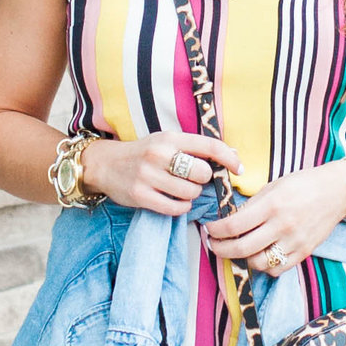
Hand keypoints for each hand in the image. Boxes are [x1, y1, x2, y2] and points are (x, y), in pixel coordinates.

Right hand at [83, 126, 240, 212]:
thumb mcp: (167, 142)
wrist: (106, 164)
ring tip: (181, 190)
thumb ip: (196, 148)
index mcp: (170, 138)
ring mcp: (148, 175)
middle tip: (194, 180)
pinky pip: (175, 208)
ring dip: (192, 195)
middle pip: (202, 173)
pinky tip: (174, 200)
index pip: (209, 146)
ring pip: (190, 193)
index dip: (229, 158)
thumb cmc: (144, 154)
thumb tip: (234, 155)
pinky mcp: (140, 195)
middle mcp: (159, 154)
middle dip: (204, 180)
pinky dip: (180, 207)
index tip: (239, 169)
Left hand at [200, 162, 345, 283]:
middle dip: (220, 249)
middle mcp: (283, 225)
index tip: (209, 229)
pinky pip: (276, 269)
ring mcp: (294, 241)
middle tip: (213, 244)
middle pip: (241, 248)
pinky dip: (263, 266)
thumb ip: (252, 204)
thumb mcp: (274, 186)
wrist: (337, 191)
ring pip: (257, 263)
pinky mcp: (304, 253)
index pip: (233, 225)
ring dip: (241, 259)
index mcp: (272, 204)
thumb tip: (228, 219)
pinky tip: (258, 255)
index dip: (215, 231)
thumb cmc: (303, 184)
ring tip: (235, 250)